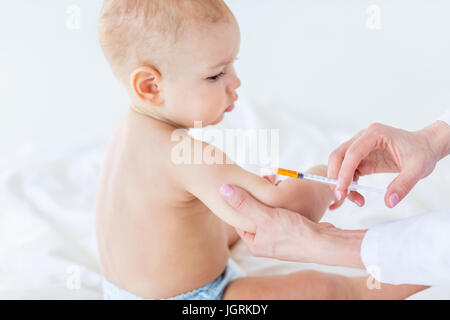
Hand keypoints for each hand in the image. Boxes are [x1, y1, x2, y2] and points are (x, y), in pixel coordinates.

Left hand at [219, 184, 339, 261]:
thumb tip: (222, 190)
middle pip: (254, 214)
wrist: (325, 243)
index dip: (239, 200)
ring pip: (268, 212)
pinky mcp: (292, 231)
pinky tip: (284, 189)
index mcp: (254, 244)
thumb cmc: (294, 233)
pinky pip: (281, 213)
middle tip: (260, 180)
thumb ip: (243, 203)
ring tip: (272, 180)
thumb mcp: (265, 216)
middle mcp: (264, 243)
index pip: (239, 219)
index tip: (242, 184)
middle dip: (257, 196)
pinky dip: (281, 202)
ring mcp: (279, 238)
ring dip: (270, 197)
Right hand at [328, 122, 445, 207]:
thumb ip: (403, 185)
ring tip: (354, 199)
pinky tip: (356, 196)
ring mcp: (360, 147)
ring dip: (341, 182)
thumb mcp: (417, 170)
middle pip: (338, 156)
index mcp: (375, 134)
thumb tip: (389, 202)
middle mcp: (363, 137)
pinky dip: (348, 184)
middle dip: (335, 177)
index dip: (344, 172)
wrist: (426, 147)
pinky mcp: (361, 157)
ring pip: (339, 164)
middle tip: (340, 196)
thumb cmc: (422, 153)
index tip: (342, 190)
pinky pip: (348, 170)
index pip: (352, 153)